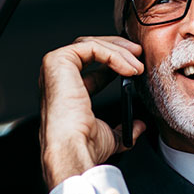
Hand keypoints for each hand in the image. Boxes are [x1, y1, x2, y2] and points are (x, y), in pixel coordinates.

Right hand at [39, 35, 146, 188]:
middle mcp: (57, 77)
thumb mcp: (110, 136)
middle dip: (118, 49)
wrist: (73, 148)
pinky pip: (91, 47)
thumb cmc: (83, 146)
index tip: (135, 67)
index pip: (90, 65)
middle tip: (139, 54)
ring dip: (120, 52)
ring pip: (92, 44)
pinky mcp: (58, 61)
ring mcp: (55, 67)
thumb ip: (123, 129)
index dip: (115, 61)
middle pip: (90, 48)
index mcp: (66, 90)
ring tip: (138, 66)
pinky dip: (114, 54)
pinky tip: (128, 69)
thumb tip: (139, 126)